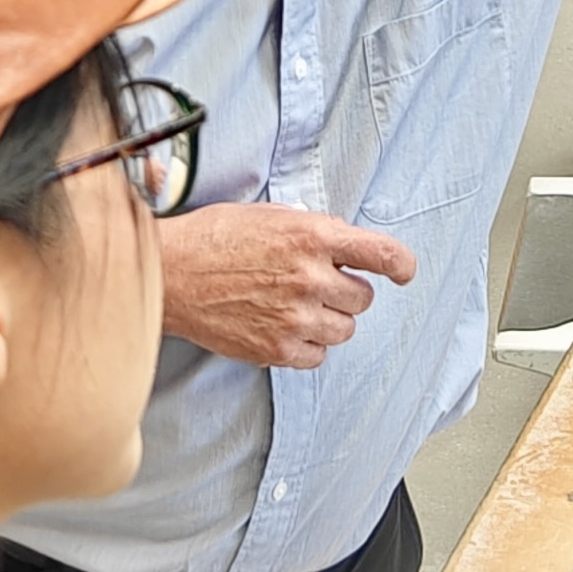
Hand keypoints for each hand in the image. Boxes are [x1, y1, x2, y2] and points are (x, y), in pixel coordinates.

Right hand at [160, 204, 416, 368]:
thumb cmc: (211, 238)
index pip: (381, 254)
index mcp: (312, 236)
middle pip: (363, 297)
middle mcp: (310, 277)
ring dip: (327, 319)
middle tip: (311, 284)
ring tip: (291, 306)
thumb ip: (311, 229)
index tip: (404, 272)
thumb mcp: (267, 216)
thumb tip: (342, 242)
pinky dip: (306, 344)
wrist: (168, 275)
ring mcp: (295, 317)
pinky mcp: (278, 349)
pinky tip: (280, 326)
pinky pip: (318, 355)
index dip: (401, 265)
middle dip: (344, 291)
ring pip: (345, 329)